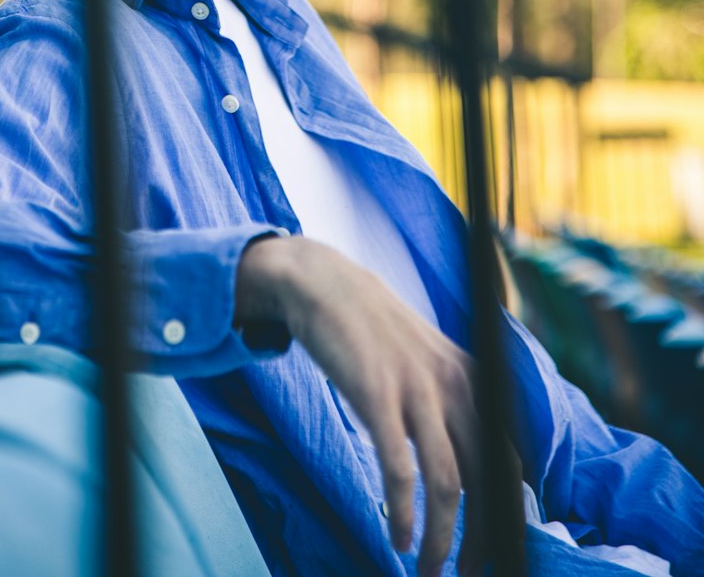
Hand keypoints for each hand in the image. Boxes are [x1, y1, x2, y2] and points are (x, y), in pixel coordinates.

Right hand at [235, 235, 490, 576]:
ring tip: (426, 571)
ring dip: (440, 540)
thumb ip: (451, 406)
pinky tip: (396, 538)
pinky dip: (402, 513)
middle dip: (481, 540)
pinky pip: (399, 471)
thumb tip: (471, 473)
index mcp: (473, 377)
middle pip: (484, 481)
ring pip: (447, 484)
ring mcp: (417, 389)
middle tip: (469, 575)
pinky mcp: (377, 395)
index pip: (507, 461)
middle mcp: (454, 383)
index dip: (507, 514)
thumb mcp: (427, 361)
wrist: (323, 284)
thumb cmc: (374, 332)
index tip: (497, 553)